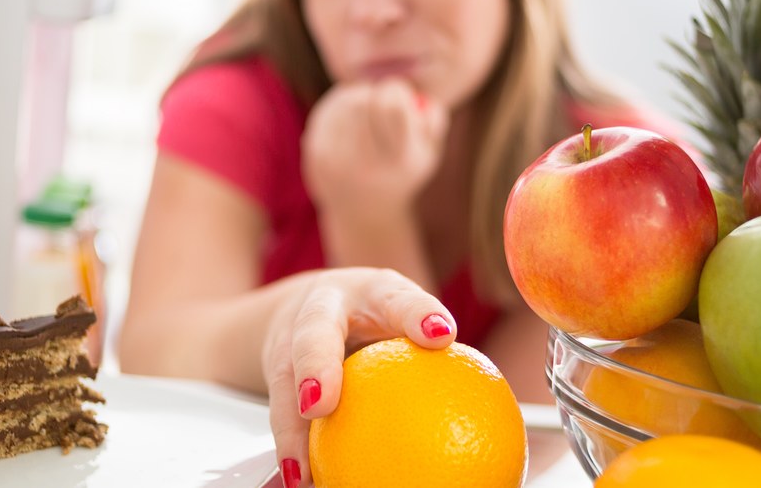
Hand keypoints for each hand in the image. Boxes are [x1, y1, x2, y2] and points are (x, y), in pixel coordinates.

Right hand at [261, 268, 455, 487]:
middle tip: (321, 404)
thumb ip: (433, 351)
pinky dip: (290, 447)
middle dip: (316, 366)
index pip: (398, 298)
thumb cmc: (372, 314)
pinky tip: (304, 480)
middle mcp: (323, 309)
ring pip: (282, 378)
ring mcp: (289, 338)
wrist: (305, 304)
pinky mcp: (274, 371)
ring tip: (303, 470)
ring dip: (290, 426)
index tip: (441, 335)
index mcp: (371, 291)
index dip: (418, 314)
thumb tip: (487, 410)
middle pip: (313, 334)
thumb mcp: (403, 316)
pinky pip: (279, 411)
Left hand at [302, 79, 448, 223]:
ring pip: (342, 102)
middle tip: (379, 98)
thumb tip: (420, 99)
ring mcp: (334, 160)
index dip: (396, 91)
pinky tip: (346, 118)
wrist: (364, 210)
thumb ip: (434, 122)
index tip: (397, 95)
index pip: (392, 107)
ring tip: (365, 108)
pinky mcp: (315, 153)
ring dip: (356, 95)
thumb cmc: (401, 171)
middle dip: (373, 93)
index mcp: (398, 160)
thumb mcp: (428, 152)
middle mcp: (364, 164)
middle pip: (362, 102)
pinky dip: (337, 105)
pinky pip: (326, 111)